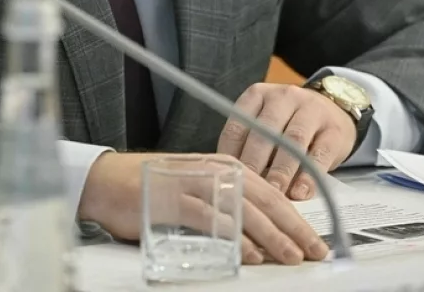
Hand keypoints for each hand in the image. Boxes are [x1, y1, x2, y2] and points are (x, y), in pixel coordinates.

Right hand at [77, 152, 328, 265]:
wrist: (108, 180)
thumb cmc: (154, 187)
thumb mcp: (199, 189)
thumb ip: (228, 204)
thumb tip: (260, 234)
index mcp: (227, 167)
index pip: (272, 194)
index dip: (297, 219)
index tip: (315, 241)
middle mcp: (217, 172)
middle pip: (266, 202)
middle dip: (295, 229)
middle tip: (315, 252)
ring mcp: (197, 185)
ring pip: (245, 211)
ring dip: (272, 236)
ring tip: (292, 256)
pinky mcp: (176, 201)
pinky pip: (213, 221)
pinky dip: (234, 238)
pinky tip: (250, 253)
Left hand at [218, 83, 356, 201]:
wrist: (333, 113)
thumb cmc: (288, 125)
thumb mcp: (265, 127)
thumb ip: (249, 147)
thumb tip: (236, 182)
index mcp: (258, 95)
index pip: (238, 125)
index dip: (231, 155)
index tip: (229, 179)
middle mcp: (284, 97)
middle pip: (265, 132)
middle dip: (254, 163)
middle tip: (249, 190)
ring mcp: (311, 110)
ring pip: (293, 140)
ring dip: (281, 170)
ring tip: (274, 193)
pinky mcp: (334, 129)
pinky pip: (319, 153)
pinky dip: (308, 175)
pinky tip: (300, 192)